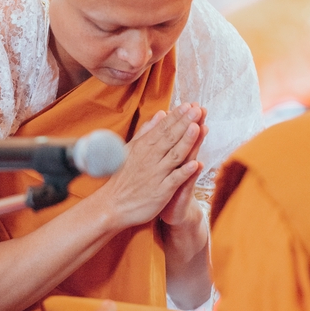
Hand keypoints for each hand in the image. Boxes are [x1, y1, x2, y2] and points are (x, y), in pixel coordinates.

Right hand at [96, 103, 203, 230]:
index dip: (176, 116)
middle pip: (170, 138)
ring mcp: (156, 175)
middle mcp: (150, 159)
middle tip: (197, 109)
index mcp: (143, 147)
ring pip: (174, 155)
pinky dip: (184, 172)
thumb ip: (146, 131)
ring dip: (186, 141)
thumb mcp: (130, 149)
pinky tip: (196, 163)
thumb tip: (160, 114)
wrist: (112, 205)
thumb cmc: (122, 176)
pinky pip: (174, 180)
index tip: (189, 105)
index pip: (163, 128)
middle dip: (185, 123)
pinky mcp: (160, 192)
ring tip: (197, 127)